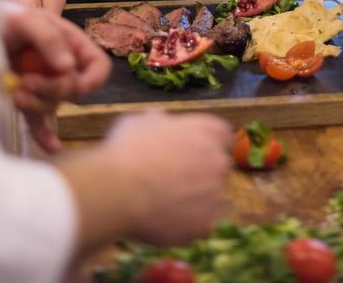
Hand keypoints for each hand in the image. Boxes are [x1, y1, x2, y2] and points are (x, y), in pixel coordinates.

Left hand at [1, 3, 110, 151]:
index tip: (70, 83)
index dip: (91, 80)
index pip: (97, 67)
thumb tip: (68, 67)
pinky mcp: (25, 99)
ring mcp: (43, 85)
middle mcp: (61, 66)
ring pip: (53, 107)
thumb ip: (48, 38)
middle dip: (51, 90)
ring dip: (36, 104)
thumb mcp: (26, 18)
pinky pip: (39, 122)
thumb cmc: (4, 17)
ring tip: (15, 92)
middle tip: (26, 81)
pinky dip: (45, 135)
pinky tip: (51, 147)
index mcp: (70, 44)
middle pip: (73, 91)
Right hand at [103, 112, 231, 244]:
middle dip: (200, 170)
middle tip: (173, 177)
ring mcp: (214, 194)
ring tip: (164, 201)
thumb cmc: (128, 149)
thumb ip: (157, 120)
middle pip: (217, 165)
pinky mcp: (205, 223)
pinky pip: (200, 222)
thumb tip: (159, 119)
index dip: (205, 142)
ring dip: (194, 197)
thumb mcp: (139, 122)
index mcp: (208, 130)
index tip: (188, 149)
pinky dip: (187, 221)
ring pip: (209, 196)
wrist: (120, 190)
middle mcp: (218, 160)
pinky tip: (165, 219)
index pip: (221, 134)